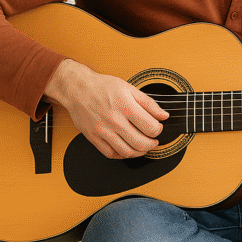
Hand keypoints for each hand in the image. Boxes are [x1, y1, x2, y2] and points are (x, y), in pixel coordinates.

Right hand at [44, 58, 167, 158]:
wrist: (77, 88)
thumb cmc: (103, 86)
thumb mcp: (129, 88)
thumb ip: (149, 103)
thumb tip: (164, 116)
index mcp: (125, 106)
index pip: (150, 127)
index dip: (158, 130)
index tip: (157, 128)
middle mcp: (114, 120)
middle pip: (141, 143)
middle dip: (152, 144)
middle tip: (153, 140)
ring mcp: (102, 131)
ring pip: (127, 152)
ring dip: (139, 152)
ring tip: (143, 146)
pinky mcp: (93, 138)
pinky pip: (111, 154)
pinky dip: (122, 155)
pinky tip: (127, 149)